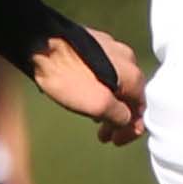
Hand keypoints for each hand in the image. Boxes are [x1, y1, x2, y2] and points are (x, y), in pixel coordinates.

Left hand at [26, 24, 148, 146]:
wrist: (41, 43)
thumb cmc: (69, 76)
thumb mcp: (97, 105)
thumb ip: (120, 116)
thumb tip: (128, 119)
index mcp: (133, 74)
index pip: (141, 109)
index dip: (130, 130)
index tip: (115, 141)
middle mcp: (127, 58)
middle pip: (129, 95)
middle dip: (118, 119)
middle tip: (104, 136)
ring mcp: (110, 47)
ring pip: (116, 83)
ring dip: (108, 104)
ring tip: (94, 119)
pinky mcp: (93, 42)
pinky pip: (104, 71)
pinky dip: (100, 88)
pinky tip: (87, 95)